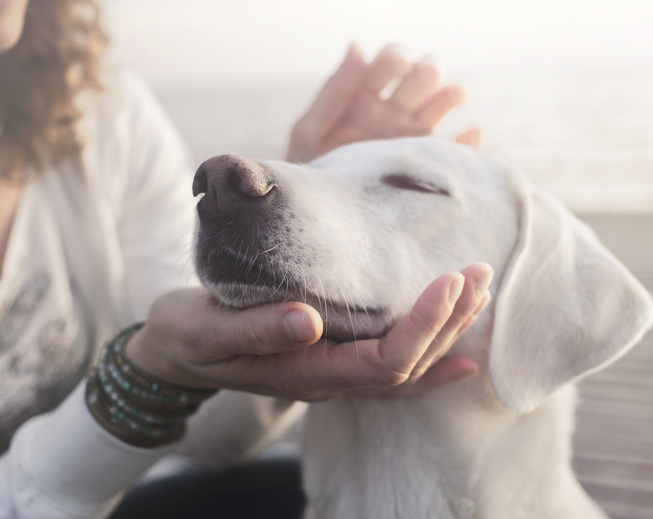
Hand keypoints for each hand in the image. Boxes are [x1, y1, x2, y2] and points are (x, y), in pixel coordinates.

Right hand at [125, 263, 492, 401]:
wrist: (174, 350)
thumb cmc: (188, 336)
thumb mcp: (208, 330)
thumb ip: (256, 330)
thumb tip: (307, 321)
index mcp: (306, 373)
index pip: (385, 361)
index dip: (423, 326)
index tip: (449, 281)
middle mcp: (328, 379)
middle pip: (408, 365)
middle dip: (449, 321)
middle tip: (477, 273)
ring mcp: (332, 372)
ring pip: (405, 365)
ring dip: (446, 331)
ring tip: (477, 291)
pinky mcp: (330, 357)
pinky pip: (391, 366)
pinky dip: (429, 355)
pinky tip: (459, 349)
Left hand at [288, 44, 481, 163]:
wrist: (322, 215)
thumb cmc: (310, 169)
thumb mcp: (311, 130)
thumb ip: (335, 91)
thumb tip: (358, 45)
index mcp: (364, 95)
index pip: (389, 62)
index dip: (397, 57)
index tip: (399, 64)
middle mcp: (393, 110)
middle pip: (421, 77)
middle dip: (427, 69)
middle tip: (425, 75)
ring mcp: (412, 136)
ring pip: (442, 104)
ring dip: (451, 94)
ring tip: (455, 93)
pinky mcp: (427, 163)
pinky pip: (456, 149)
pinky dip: (469, 141)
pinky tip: (473, 134)